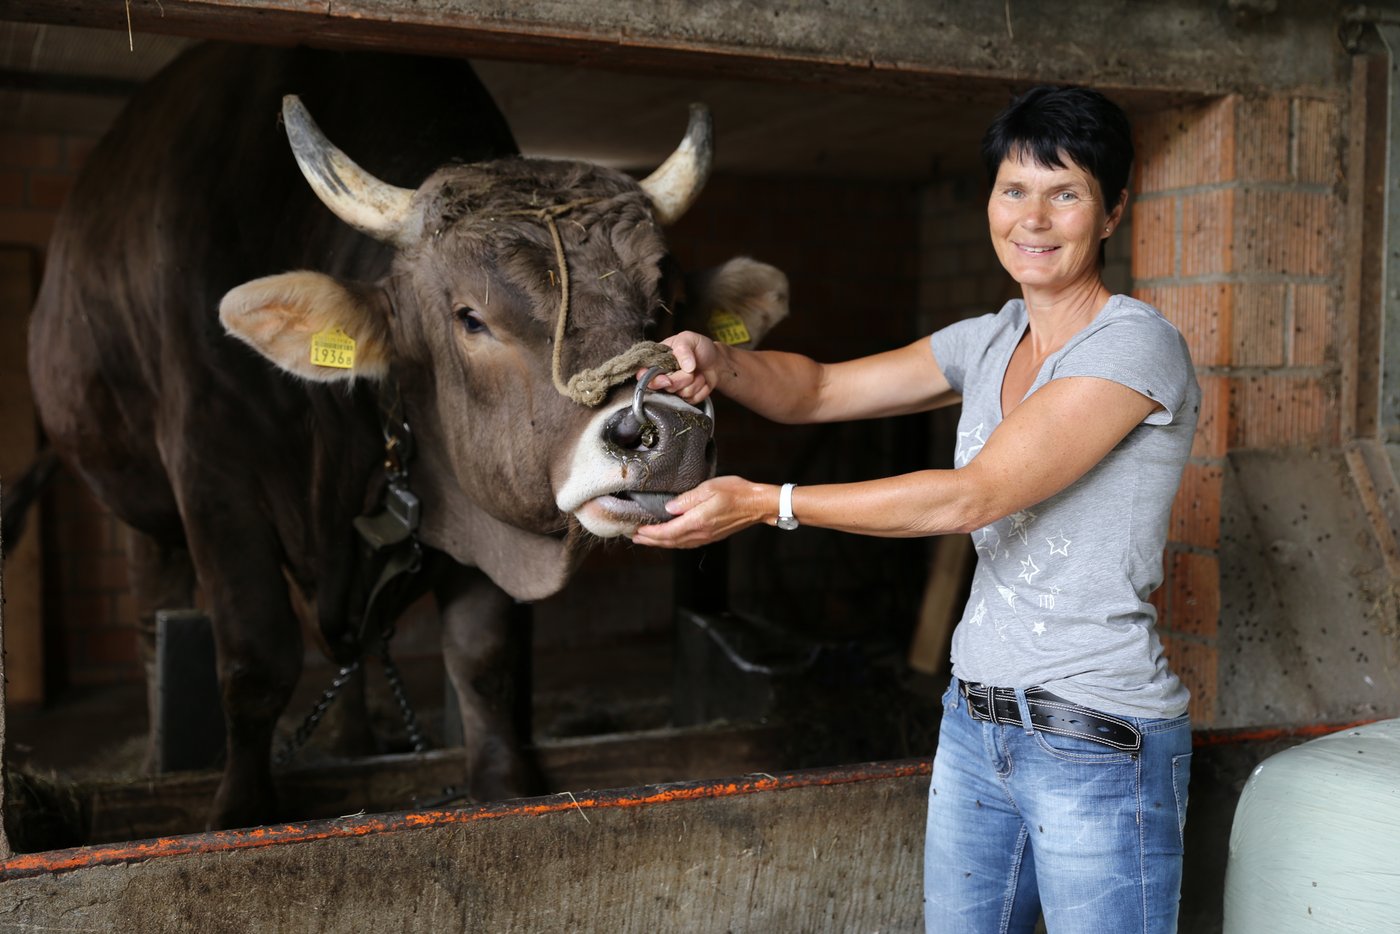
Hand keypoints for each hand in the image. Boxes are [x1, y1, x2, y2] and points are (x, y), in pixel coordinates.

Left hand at [630, 476, 771, 548]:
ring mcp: (707, 537)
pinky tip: (670, 538)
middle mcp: (700, 533)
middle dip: (651, 540)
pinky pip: (688, 543)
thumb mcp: (709, 488)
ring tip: (647, 539)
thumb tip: (669, 508)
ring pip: (678, 544)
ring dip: (661, 543)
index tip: (636, 530)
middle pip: (670, 542)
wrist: (758, 504)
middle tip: (635, 537)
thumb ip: (687, 499)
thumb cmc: (736, 492)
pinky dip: (674, 542)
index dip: (650, 534)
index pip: (667, 532)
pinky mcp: (712, 536)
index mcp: (697, 521)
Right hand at [638, 331, 726, 404]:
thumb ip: (683, 349)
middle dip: (681, 378)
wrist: (717, 362)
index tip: (666, 379)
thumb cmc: (700, 348)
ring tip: (697, 372)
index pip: (644, 375)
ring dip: (694, 382)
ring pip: (681, 394)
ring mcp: (674, 389)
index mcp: (657, 361)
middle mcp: (662, 376)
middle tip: (691, 369)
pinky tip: (701, 380)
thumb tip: (686, 367)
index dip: (652, 380)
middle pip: (665, 386)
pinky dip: (701, 389)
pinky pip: (692, 399)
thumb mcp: (689, 339)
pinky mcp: (685, 399)